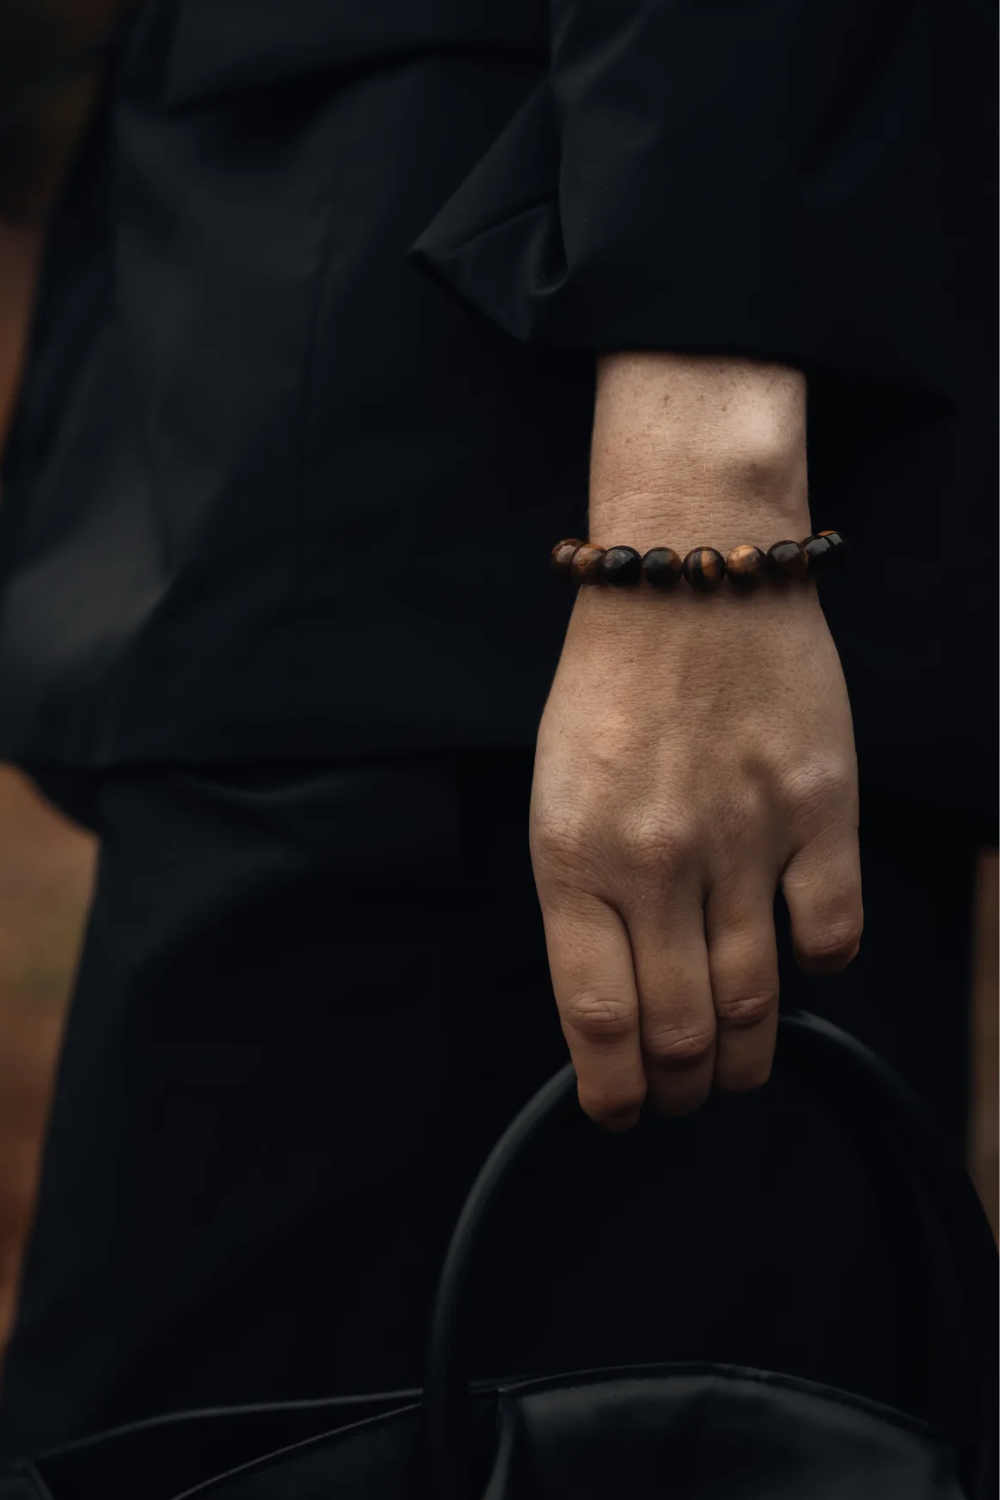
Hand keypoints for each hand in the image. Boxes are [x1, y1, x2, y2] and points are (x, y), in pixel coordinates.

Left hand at [530, 353, 861, 1126]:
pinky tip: (799, 967)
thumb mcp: (556, 792)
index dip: (611, 1089)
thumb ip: (582, 894)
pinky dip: (817, 970)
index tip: (618, 1112)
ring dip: (744, 1056)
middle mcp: (657, 863)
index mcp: (573, 857)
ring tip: (737, 1071)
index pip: (596, 1017)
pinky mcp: (818, 812)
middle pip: (678, 1028)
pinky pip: (831, 932)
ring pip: (753, 998)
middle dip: (678, 1088)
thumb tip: (615, 994)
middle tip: (682, 1098)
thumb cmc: (610, 684)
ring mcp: (744, 839)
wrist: (689, 575)